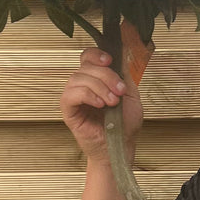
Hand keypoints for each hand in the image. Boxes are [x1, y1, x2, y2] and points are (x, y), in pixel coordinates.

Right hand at [58, 41, 147, 161]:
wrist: (121, 146)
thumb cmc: (125, 124)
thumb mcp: (130, 94)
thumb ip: (124, 74)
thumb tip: (121, 53)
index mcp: (96, 79)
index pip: (88, 57)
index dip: (97, 54)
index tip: (110, 61)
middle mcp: (83, 86)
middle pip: (86, 66)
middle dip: (106, 76)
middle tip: (120, 91)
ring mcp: (74, 98)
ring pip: (79, 78)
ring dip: (100, 87)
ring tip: (113, 102)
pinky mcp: (69, 111)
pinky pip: (71, 95)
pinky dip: (87, 95)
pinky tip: (100, 104)